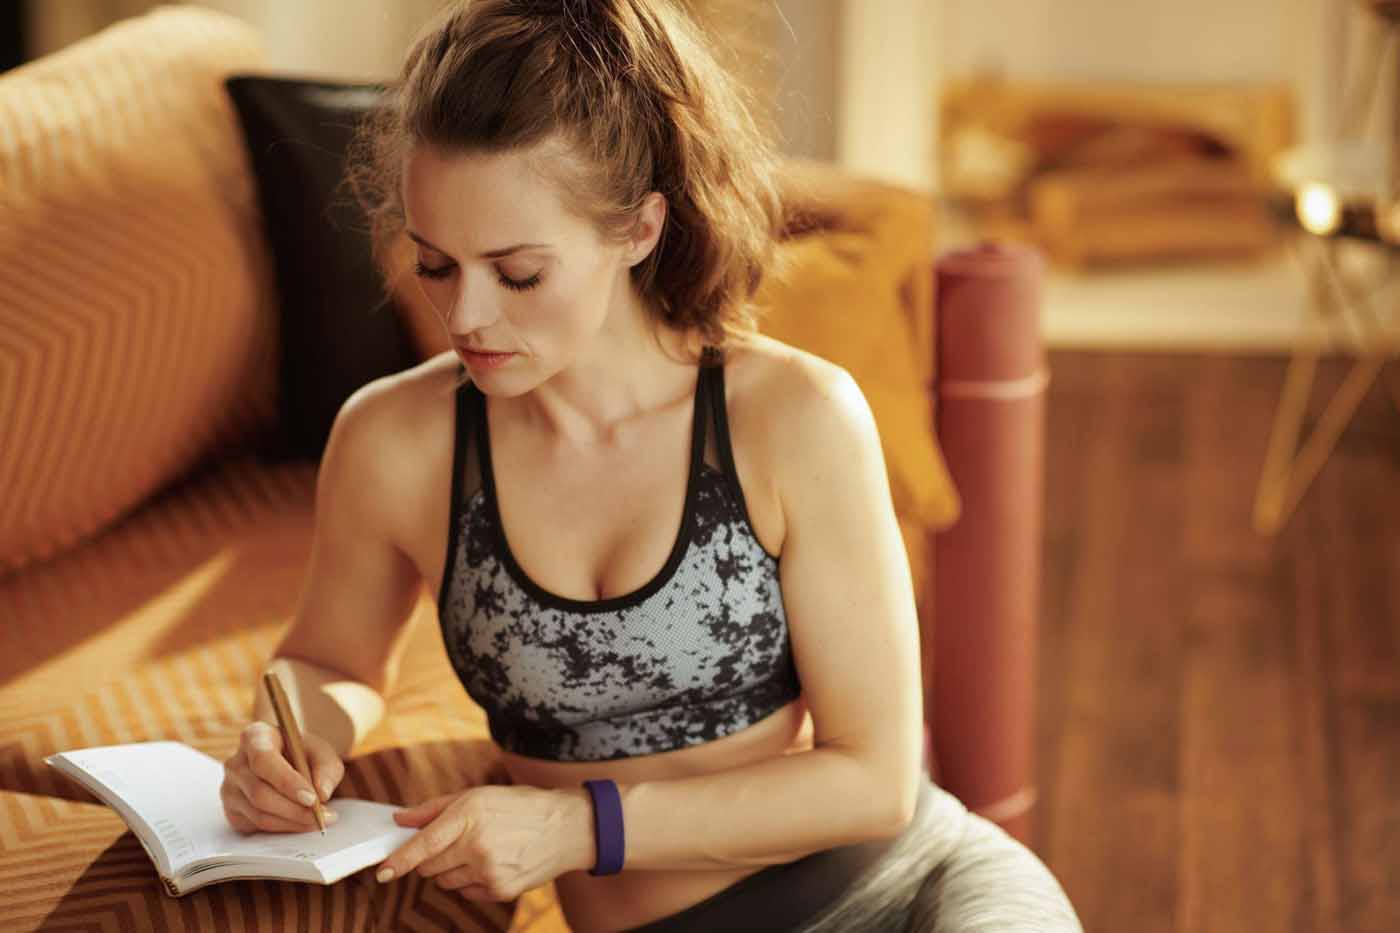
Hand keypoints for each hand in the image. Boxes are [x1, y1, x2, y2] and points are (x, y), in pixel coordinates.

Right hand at [221, 721, 344, 833]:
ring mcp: (229, 789)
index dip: (287, 782)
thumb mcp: (322, 752)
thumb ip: (327, 768)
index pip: (263, 760)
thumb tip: (322, 793)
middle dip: (294, 809)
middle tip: (322, 816)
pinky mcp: (232, 811)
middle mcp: (235, 763)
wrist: (289, 763)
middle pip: (260, 793)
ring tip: (319, 820)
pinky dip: (284, 828)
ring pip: (259, 814)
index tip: (312, 798)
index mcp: (255, 736)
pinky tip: (301, 822)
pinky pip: (257, 826)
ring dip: (293, 822)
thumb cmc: (303, 754)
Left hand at [375, 785, 593, 900]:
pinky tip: (492, 863)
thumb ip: (434, 808)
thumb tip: (400, 819)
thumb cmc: (521, 806)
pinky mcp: (500, 890)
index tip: (383, 872)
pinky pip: (467, 892)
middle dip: (431, 857)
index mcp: (469, 816)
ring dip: (451, 870)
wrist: (567, 827)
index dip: (399, 861)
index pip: (423, 845)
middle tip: (454, 842)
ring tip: (477, 850)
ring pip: (446, 882)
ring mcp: (489, 871)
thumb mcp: (478, 795)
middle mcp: (477, 845)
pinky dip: (471, 881)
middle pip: (430, 866)